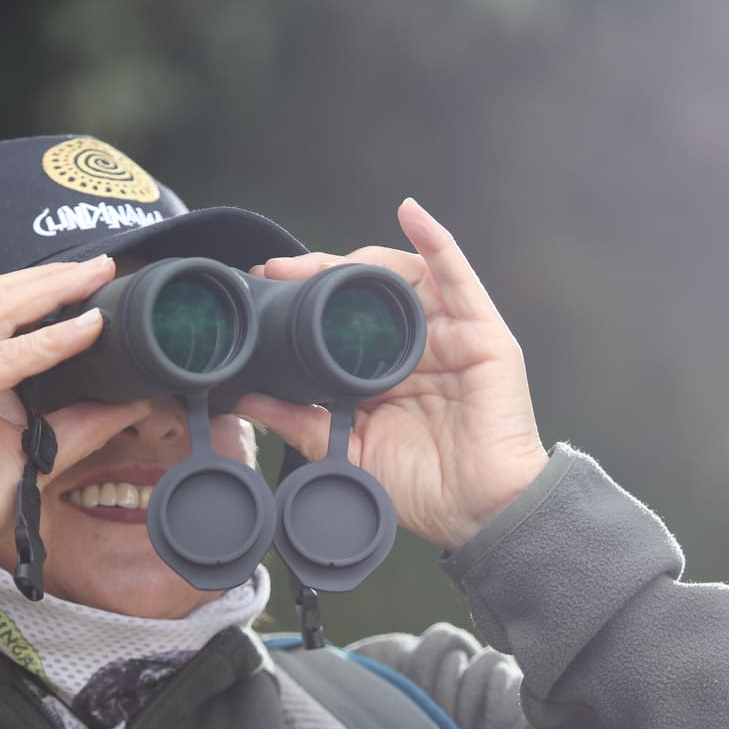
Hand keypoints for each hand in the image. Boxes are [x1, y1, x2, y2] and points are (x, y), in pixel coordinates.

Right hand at [0, 257, 156, 547]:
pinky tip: (88, 328)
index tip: (79, 278)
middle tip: (99, 265)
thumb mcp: (33, 452)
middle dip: (46, 276)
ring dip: (50, 289)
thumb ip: (77, 423)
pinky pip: (9, 357)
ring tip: (96, 277)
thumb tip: (131, 403)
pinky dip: (52, 339)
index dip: (28, 286)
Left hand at [235, 199, 548, 551]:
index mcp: (382, 373)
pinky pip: (457, 275)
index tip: (262, 292)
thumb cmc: (425, 488)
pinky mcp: (480, 332)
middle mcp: (414, 347)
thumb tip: (247, 400)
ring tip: (321, 261)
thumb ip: (301, 423)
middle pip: (364, 290)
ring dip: (359, 259)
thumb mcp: (348, 453)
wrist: (480, 514)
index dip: (301, 300)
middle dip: (319, 273)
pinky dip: (435, 239)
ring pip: (401, 276)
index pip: (338, 319)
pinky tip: (411, 214)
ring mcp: (448, 335)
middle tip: (278, 270)